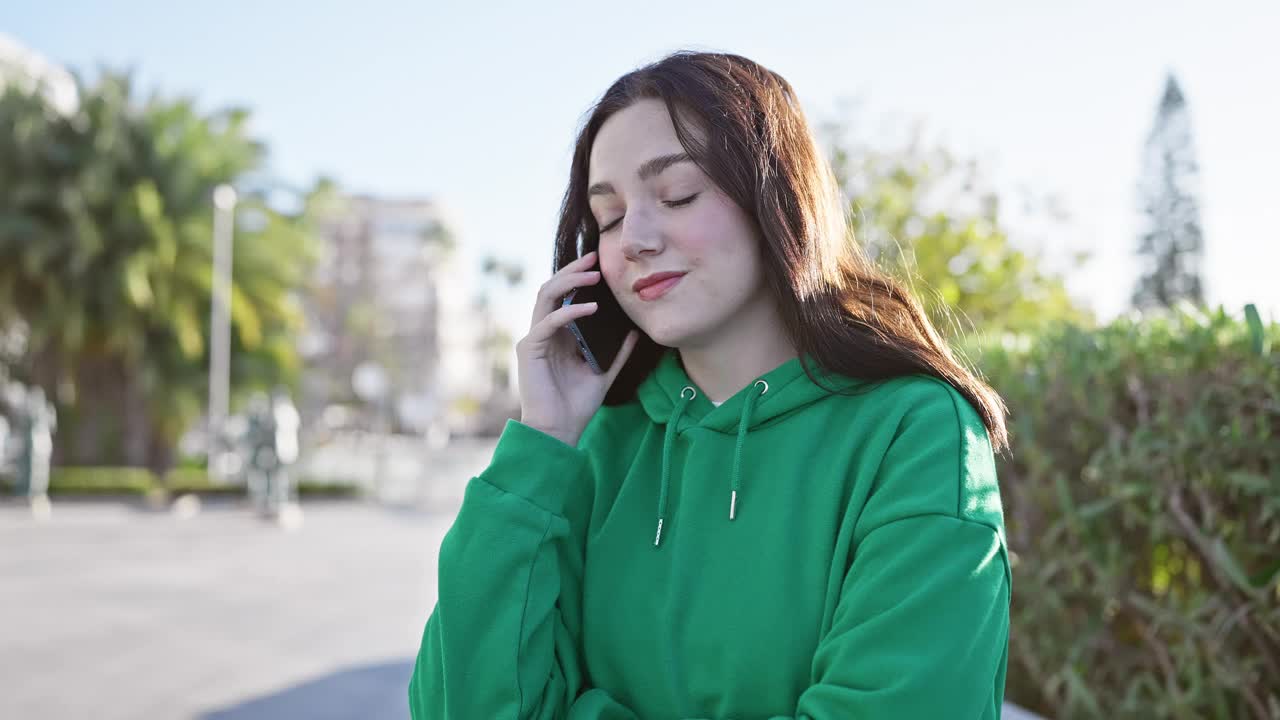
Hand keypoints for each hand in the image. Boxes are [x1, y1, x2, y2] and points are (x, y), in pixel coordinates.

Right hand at [515, 250, 639, 446]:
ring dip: (568, 281)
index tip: (600, 265)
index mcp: (558, 336)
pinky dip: (570, 312)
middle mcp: (543, 333)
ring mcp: (534, 339)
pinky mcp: (530, 349)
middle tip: (595, 257)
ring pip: (546, 297)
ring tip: (592, 274)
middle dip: (573, 270)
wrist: (559, 431)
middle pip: (553, 289)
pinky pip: (548, 322)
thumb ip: (617, 353)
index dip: (578, 278)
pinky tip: (591, 307)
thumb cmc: (577, 406)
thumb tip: (635, 332)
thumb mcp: (605, 373)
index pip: (565, 297)